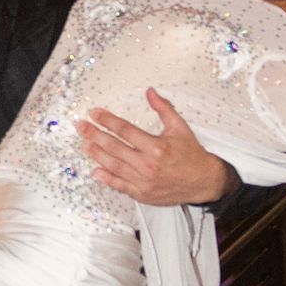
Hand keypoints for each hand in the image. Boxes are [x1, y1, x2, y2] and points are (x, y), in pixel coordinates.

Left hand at [77, 91, 230, 205]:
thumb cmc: (192, 154)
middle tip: (82, 127)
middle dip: (95, 135)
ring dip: (96, 154)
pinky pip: (120, 185)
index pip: (124, 130)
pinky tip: (96, 170)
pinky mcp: (142, 194)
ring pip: (113, 166)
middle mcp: (148, 164)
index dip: (107, 120)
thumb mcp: (180, 127)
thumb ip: (163, 108)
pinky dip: (107, 178)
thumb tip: (150, 92)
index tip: (95, 114)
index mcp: (156, 146)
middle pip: (114, 147)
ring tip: (85, 144)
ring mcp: (143, 181)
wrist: (204, 181)